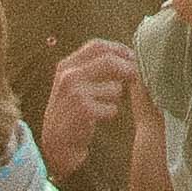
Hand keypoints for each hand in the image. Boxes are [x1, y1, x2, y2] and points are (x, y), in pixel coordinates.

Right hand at [37, 38, 138, 182]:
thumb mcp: (73, 84)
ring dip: (114, 99)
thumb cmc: (70, 112)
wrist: (55, 145)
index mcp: (66, 65)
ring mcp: (75, 92)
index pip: (97, 45)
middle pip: (109, 61)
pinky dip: (110, 114)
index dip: (118, 49)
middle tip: (136, 76)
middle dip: (128, 68)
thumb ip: (93, 68)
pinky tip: (97, 119)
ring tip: (101, 108)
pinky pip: (112, 108)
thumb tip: (127, 56)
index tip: (131, 57)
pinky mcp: (84, 110)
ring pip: (115, 88)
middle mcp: (69, 75)